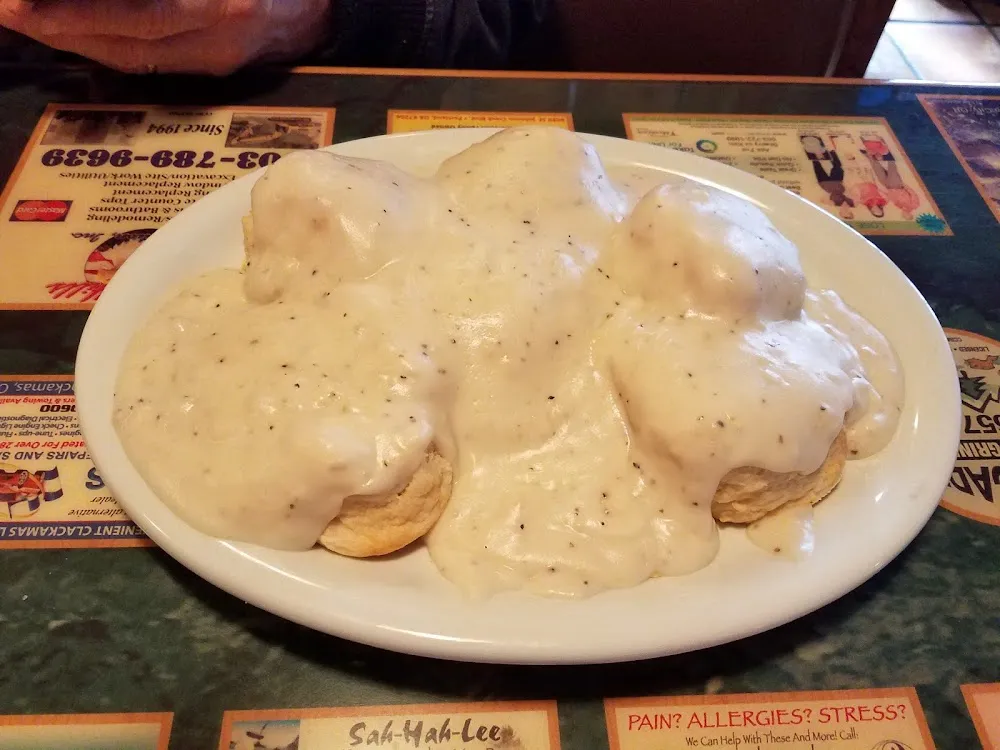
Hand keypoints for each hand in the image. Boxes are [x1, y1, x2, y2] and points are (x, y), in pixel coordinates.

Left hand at [0, 0, 330, 74]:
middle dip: (65, 31)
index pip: (141, 17)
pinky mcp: (213, 68)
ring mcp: (215, 61)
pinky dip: (106, 49)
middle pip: (127, 46)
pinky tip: (74, 34)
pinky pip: (149, 62)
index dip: (80, 14)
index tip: (26, 6)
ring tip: (29, 22)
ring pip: (133, 60)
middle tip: (12, 14)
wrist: (321, 11)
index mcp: (222, 10)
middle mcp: (217, 43)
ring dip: (77, 42)